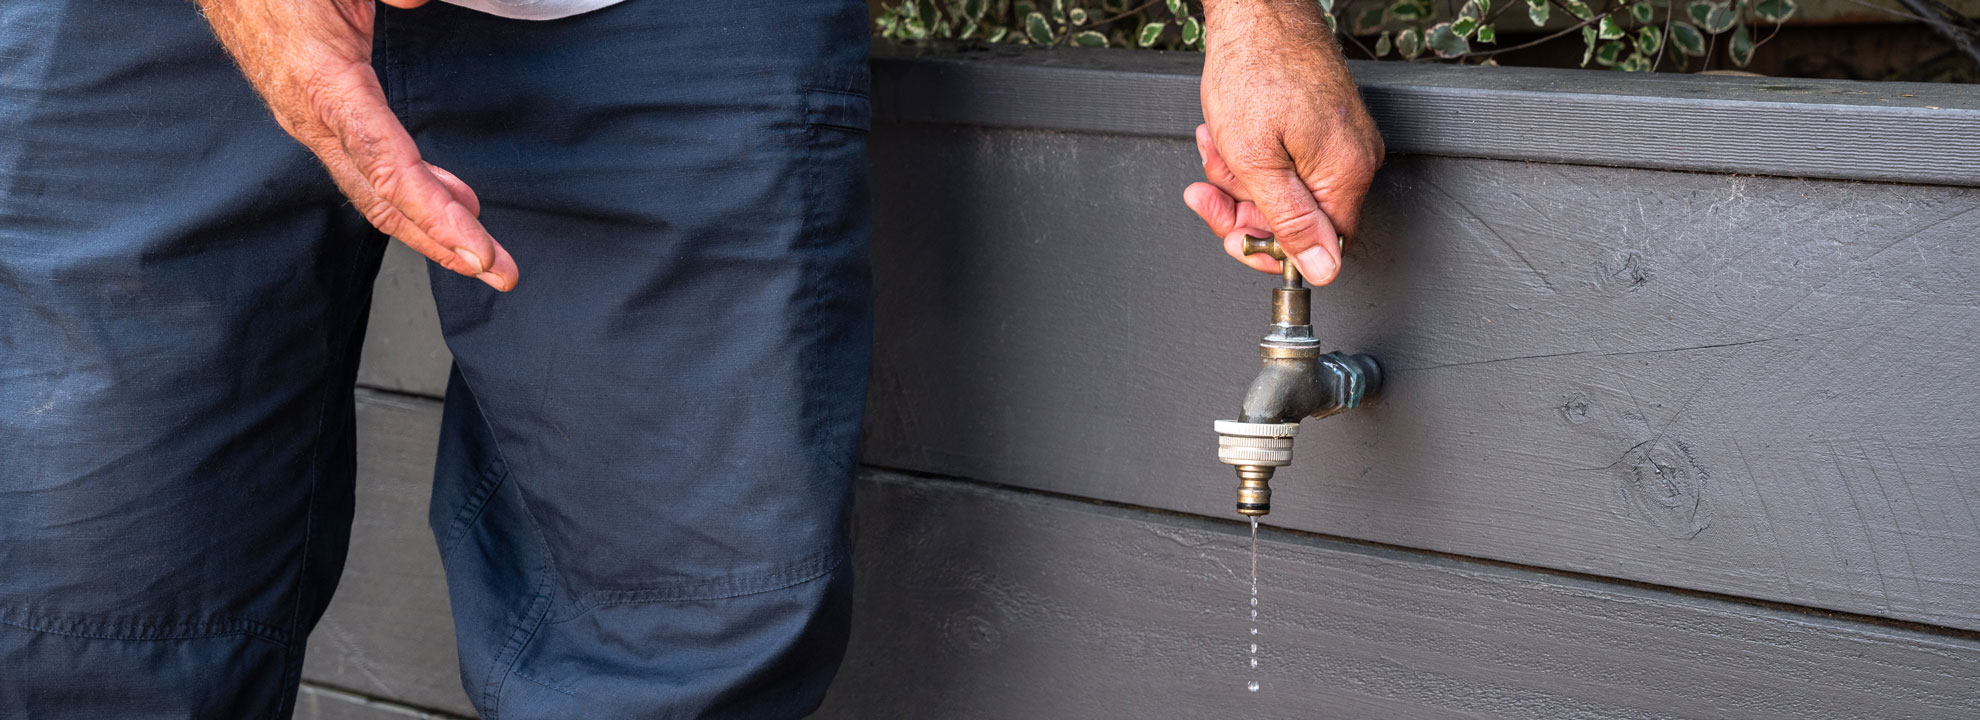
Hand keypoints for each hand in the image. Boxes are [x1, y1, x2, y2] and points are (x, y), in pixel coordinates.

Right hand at [198, 0, 516, 290]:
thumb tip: (415, 2)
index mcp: (324, 87)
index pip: (388, 169)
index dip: (435, 216)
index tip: (478, 251)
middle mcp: (315, 117)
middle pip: (386, 200)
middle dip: (447, 244)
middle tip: (503, 273)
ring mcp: (314, 120)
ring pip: (378, 191)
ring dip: (434, 225)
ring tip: (484, 253)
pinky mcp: (321, 114)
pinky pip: (371, 166)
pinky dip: (415, 192)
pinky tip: (451, 201)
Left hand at [1185, 0, 1382, 285]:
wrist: (1256, 10)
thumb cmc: (1254, 68)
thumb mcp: (1256, 161)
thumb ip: (1290, 222)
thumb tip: (1324, 269)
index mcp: (1345, 174)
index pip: (1321, 247)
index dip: (1272, 249)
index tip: (1236, 234)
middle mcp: (1354, 160)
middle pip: (1296, 220)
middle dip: (1242, 205)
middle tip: (1210, 187)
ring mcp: (1341, 141)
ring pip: (1283, 190)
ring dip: (1239, 176)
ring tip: (1217, 145)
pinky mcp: (1325, 126)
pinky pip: (1286, 161)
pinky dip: (1250, 154)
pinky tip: (1228, 134)